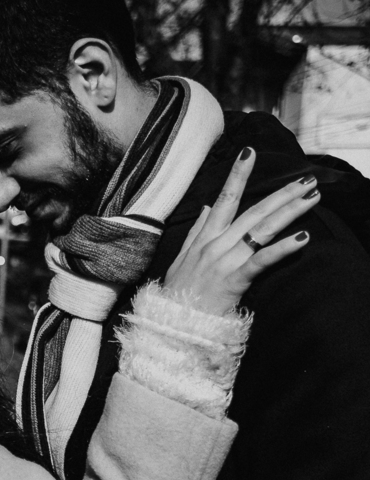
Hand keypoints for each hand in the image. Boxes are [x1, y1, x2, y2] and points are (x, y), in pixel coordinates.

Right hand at [164, 147, 317, 314]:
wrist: (170, 324)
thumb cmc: (177, 295)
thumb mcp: (181, 260)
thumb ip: (197, 232)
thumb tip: (208, 207)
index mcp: (204, 239)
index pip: (224, 200)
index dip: (237, 176)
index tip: (249, 153)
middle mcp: (215, 245)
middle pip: (253, 212)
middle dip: (282, 194)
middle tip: (306, 179)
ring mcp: (224, 261)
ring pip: (261, 230)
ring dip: (290, 212)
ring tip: (312, 198)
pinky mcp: (233, 280)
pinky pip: (261, 260)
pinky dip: (282, 249)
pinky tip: (302, 238)